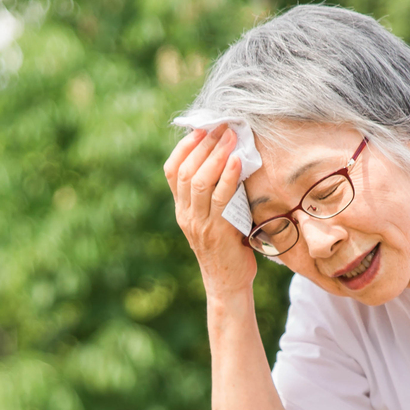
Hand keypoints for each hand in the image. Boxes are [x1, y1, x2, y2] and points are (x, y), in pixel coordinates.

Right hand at [163, 126, 256, 299]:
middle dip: (204, 144)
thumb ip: (214, 194)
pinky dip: (228, 176)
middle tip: (222, 125)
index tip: (201, 128)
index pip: (171, 171)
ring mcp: (199, 223)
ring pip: (199, 181)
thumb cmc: (226, 248)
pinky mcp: (217, 232)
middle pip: (185, 170)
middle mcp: (185, 214)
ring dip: (216, 154)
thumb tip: (231, 158)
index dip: (184, 147)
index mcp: (181, 209)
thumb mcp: (212, 218)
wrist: (227, 284)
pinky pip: (221, 198)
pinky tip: (238, 160)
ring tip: (231, 136)